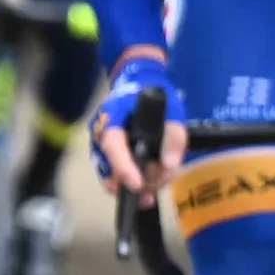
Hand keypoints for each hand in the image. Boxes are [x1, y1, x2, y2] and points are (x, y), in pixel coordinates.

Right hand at [90, 53, 182, 195]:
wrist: (137, 86)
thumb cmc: (153, 94)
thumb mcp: (172, 110)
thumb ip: (174, 136)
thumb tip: (169, 164)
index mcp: (112, 118)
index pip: (112, 145)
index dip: (123, 166)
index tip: (137, 184)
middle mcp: (100, 136)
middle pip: (110, 170)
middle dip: (139, 181)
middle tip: (164, 177)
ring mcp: (101, 149)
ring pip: (113, 179)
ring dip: (140, 185)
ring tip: (163, 179)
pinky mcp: (108, 159)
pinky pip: (117, 179)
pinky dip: (135, 185)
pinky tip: (151, 188)